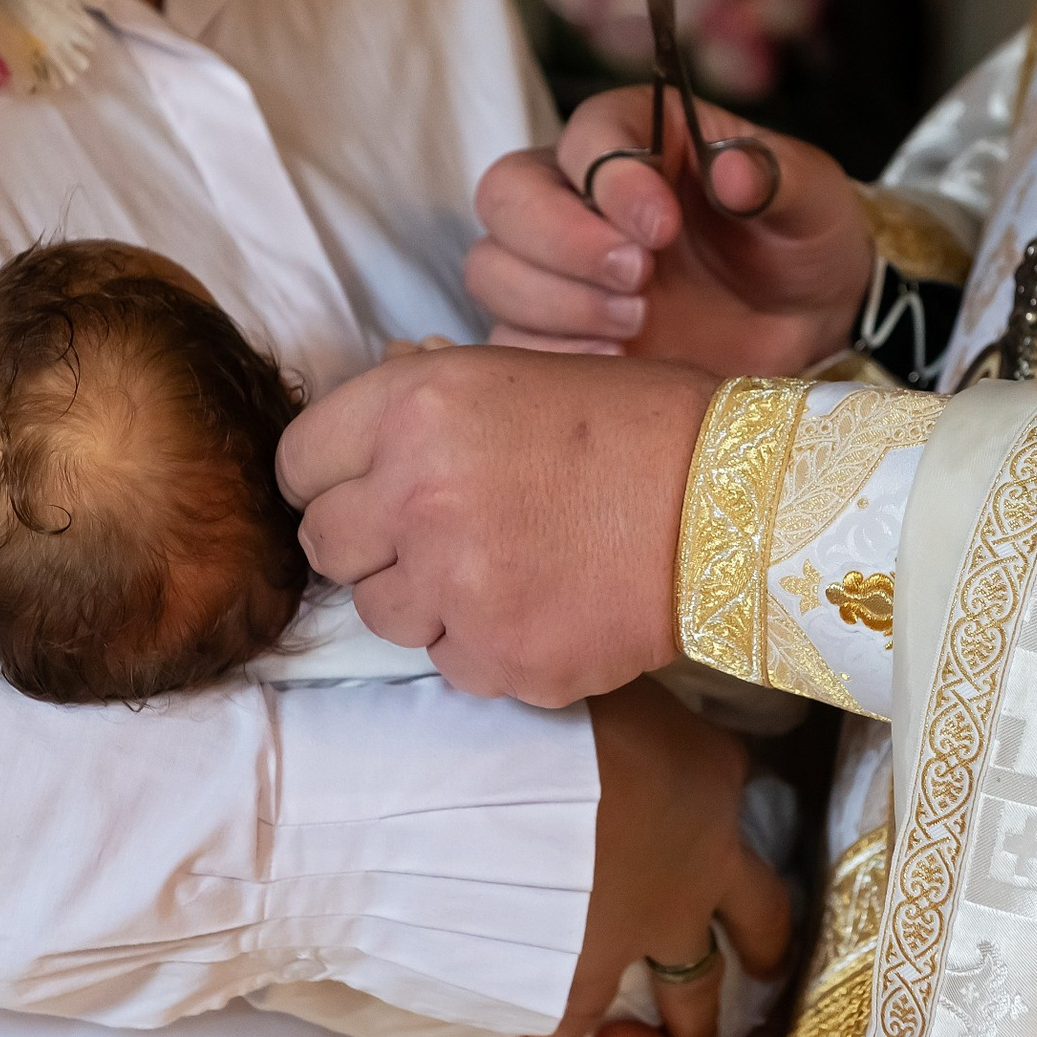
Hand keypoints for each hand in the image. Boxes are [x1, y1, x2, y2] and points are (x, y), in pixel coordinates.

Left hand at [278, 345, 717, 705]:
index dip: (333, 476)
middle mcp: (417, 498)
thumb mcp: (519, 371)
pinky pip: (451, 664)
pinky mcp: (500, 660)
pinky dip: (485, 644)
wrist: (737, 503)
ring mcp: (455, 588)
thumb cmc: (637, 426)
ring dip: (425, 598)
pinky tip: (543, 603)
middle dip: (369, 541)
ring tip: (503, 565)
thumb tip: (366, 415)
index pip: (299, 462)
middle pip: (326, 546)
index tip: (366, 487)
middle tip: (434, 532)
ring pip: (383, 615)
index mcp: (413, 409)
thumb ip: (425, 398)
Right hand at [467, 86, 875, 374]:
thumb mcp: (813, 200)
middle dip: (563, 240)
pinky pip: (509, 341)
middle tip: (640, 278)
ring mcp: (558, 267)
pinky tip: (617, 361)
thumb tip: (733, 170)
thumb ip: (778, 177)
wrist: (804, 325)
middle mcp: (579, 193)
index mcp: (638, 136)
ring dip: (555, 301)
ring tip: (638, 321)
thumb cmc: (798, 240)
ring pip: (492, 269)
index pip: (586, 136)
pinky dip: (552, 355)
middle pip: (507, 195)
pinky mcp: (555, 332)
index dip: (610, 178)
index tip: (662, 226)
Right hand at [536, 680, 791, 1036]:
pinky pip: (581, 1016)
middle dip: (765, 946)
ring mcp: (651, 928)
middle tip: (768, 969)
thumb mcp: (608, 679)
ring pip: (693, 989)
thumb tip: (590, 676)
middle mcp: (705, 866)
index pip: (732, 782)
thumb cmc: (563, 709)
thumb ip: (614, 704)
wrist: (519, 787)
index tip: (716, 818)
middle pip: (759, 918)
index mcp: (714, 779)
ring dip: (688, 1019)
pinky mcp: (591, 972)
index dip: (723, 801)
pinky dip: (560, 1036)